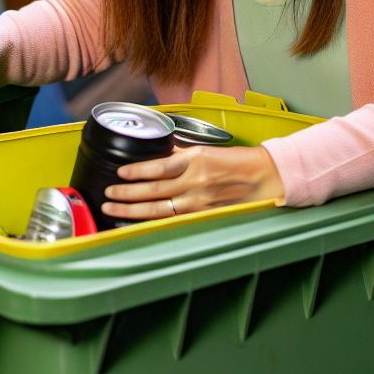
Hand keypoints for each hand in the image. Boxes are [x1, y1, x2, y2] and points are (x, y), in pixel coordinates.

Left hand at [100, 145, 284, 219]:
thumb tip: (160, 155)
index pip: (159, 166)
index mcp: (196, 161)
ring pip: (159, 209)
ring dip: (133, 210)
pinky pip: (173, 220)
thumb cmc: (239, 162)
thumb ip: (182, 154)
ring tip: (114, 208)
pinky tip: (138, 222)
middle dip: (126, 194)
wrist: (266, 178)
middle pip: (153, 191)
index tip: (120, 173)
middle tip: (107, 195)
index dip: (136, 171)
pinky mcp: (204, 216)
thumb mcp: (207, 150)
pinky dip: (153, 221)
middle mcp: (195, 182)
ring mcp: (199, 202)